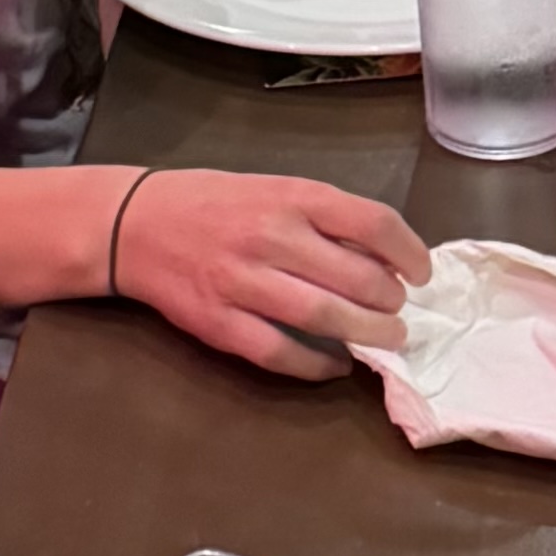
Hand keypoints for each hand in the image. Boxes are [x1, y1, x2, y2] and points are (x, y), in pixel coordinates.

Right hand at [113, 163, 428, 377]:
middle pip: (357, 279)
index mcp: (290, 197)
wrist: (133, 223)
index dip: (408, 252)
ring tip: (386, 339)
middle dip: (391, 303)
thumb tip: (383, 255)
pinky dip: (317, 366)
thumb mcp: (273, 189)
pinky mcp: (219, 323)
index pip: (372, 223)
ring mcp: (243, 283)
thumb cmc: (214, 203)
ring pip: (325, 318)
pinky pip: (280, 353)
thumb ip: (322, 218)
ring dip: (367, 335)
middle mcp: (271, 237)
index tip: (421, 272)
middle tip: (400, 313)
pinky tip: (336, 366)